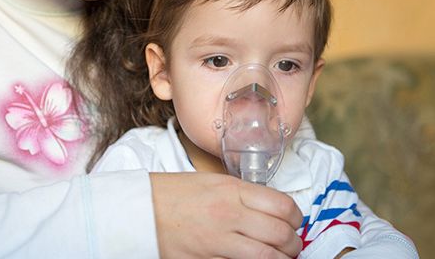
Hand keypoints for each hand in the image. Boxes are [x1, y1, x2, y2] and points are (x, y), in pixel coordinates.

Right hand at [150, 172, 302, 258]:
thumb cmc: (169, 194)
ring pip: (268, 256)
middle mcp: (230, 214)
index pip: (282, 205)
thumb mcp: (209, 183)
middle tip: (291, 245)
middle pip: (280, 232)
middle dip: (292, 243)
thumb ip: (239, 194)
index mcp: (231, 189)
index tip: (294, 222)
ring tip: (281, 258)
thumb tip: (266, 209)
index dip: (296, 217)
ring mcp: (219, 240)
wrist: (138, 210)